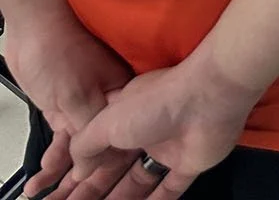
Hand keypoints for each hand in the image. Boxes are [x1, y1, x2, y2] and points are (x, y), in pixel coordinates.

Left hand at [7, 9, 132, 199]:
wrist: (36, 26)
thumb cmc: (62, 50)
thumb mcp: (76, 96)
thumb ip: (88, 133)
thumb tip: (92, 168)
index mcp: (120, 101)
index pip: (119, 146)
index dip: (109, 174)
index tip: (101, 196)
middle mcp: (108, 108)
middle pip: (101, 154)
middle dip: (87, 184)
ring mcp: (86, 110)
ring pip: (79, 153)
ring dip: (64, 177)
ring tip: (50, 199)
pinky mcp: (66, 110)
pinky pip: (62, 144)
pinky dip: (52, 162)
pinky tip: (42, 178)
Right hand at [53, 53, 260, 199]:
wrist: (209, 97)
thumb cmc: (155, 102)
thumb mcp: (106, 122)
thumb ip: (86, 147)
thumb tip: (79, 171)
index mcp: (123, 118)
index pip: (95, 151)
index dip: (78, 174)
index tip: (60, 194)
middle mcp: (144, 134)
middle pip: (113, 172)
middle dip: (91, 193)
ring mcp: (168, 150)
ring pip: (136, 184)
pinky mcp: (189, 165)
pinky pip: (167, 191)